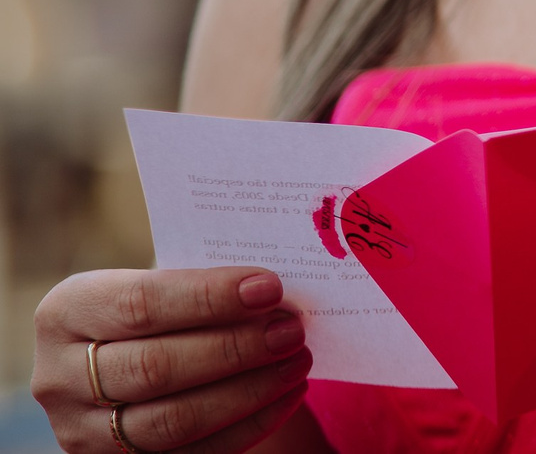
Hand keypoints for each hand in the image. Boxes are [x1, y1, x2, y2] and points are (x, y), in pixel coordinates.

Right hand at [32, 268, 312, 452]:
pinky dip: (249, 424)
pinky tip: (287, 394)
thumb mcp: (164, 283)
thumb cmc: (165, 308)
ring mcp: (82, 431)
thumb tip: (274, 290)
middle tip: (292, 329)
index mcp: (66, 312)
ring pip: (172, 420)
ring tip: (297, 360)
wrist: (141, 355)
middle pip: (153, 368)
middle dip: (234, 348)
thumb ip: (203, 285)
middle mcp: (59, 377)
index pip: (139, 304)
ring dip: (248, 391)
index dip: (208, 297)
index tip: (269, 287)